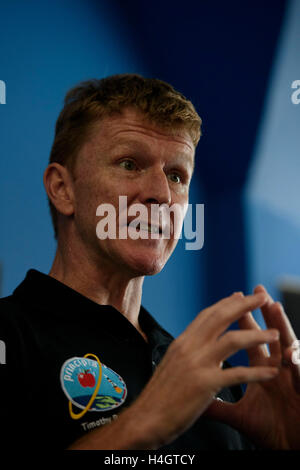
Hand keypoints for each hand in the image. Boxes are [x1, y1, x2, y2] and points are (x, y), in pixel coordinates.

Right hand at [131, 291, 279, 447]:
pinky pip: (238, 374)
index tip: (240, 294)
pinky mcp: (205, 385)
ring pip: (232, 340)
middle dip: (244, 305)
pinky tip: (272, 372)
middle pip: (221, 318)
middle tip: (262, 296)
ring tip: (276, 334)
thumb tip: (200, 343)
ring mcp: (197, 364)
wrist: (144, 419)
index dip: (225, 303)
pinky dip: (258, 373)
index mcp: (182, 342)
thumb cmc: (159, 396)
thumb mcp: (171, 364)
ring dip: (257, 335)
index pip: (207, 315)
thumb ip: (187, 351)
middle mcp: (189, 347)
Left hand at [205, 285, 299, 448]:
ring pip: (288, 346)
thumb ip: (217, 404)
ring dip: (282, 327)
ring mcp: (292, 378)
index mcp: (260, 368)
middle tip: (256, 290)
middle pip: (268, 333)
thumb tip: (193, 397)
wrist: (290, 448)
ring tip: (274, 308)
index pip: (247, 338)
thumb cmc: (270, 429)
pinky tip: (290, 355)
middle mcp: (277, 367)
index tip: (231, 297)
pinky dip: (297, 364)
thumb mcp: (239, 416)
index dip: (241, 318)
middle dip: (263, 312)